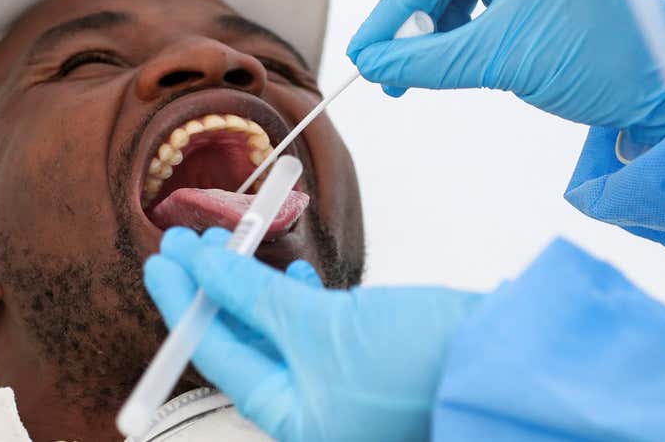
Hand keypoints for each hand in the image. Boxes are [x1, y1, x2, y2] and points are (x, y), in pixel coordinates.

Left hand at [144, 227, 482, 441]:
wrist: (501, 357)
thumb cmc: (417, 361)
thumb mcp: (319, 325)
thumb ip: (253, 295)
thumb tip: (203, 268)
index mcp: (295, 423)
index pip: (220, 357)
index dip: (187, 303)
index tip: (164, 260)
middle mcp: (314, 413)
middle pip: (245, 347)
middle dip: (215, 292)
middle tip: (189, 242)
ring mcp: (341, 390)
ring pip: (278, 334)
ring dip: (253, 287)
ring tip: (232, 242)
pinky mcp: (369, 363)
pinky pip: (314, 331)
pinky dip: (297, 298)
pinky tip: (292, 273)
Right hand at [347, 0, 664, 136]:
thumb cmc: (600, 64)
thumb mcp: (502, 60)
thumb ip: (428, 58)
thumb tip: (372, 61)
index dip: (396, 3)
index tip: (367, 48)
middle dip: (412, 11)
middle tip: (386, 59)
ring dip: (433, 23)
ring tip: (412, 71)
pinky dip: (460, 25)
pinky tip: (446, 57)